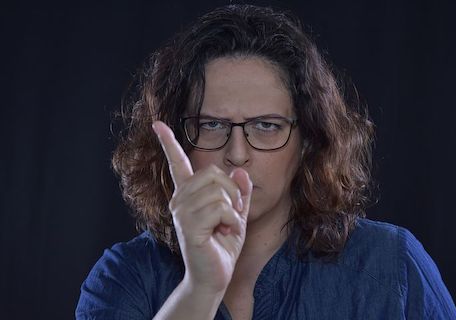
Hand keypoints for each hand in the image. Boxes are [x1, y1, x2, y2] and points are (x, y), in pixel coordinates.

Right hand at [152, 121, 251, 294]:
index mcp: (188, 194)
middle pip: (212, 172)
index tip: (158, 124)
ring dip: (233, 209)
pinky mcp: (188, 226)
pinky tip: (224, 232)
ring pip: (218, 191)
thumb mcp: (237, 215)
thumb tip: (240, 172)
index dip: (168, 142)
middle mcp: (180, 200)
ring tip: (227, 226)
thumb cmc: (222, 245)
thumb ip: (239, 193)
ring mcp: (181, 212)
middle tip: (234, 212)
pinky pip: (220, 208)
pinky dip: (231, 220)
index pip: (177, 163)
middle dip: (232, 191)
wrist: (215, 275)